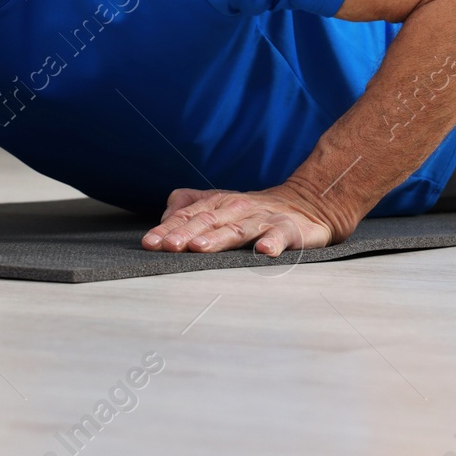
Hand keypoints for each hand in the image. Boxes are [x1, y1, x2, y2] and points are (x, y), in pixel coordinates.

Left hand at [141, 182, 351, 255]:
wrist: (306, 204)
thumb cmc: (253, 210)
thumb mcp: (218, 204)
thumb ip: (188, 206)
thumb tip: (164, 219)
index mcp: (217, 204)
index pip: (187, 216)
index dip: (167, 229)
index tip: (150, 243)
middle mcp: (236, 209)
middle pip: (206, 222)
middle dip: (186, 234)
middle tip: (168, 246)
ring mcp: (262, 219)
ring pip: (237, 229)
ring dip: (218, 238)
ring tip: (201, 247)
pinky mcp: (287, 230)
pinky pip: (279, 237)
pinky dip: (272, 243)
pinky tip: (263, 251)